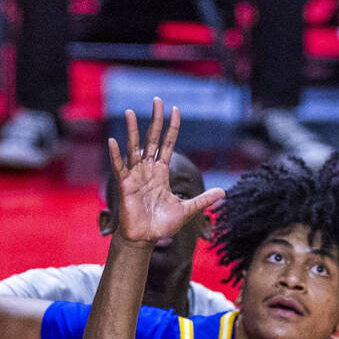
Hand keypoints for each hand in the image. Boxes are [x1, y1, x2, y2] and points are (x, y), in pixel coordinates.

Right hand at [107, 97, 223, 244]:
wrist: (145, 239)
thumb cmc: (162, 224)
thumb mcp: (187, 210)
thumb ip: (203, 200)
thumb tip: (223, 192)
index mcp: (162, 172)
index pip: (168, 144)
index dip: (172, 128)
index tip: (176, 110)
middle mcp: (148, 169)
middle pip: (152, 139)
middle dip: (156, 120)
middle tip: (157, 100)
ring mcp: (135, 175)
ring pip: (134, 148)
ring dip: (133, 130)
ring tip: (130, 113)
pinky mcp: (125, 185)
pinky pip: (120, 167)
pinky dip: (116, 154)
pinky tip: (114, 140)